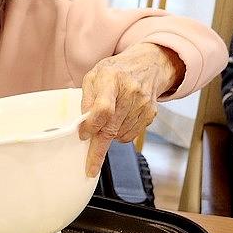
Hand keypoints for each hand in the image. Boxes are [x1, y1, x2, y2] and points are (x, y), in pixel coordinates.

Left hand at [79, 43, 184, 176]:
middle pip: (112, 127)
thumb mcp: (93, 77)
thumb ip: (86, 99)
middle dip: (98, 149)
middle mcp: (130, 92)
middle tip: (89, 166)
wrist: (147, 65)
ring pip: (120, 135)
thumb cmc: (116, 71)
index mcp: (112, 79)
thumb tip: (82, 124)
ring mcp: (143, 104)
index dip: (92, 126)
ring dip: (109, 136)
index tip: (83, 136)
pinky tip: (119, 121)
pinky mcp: (150, 114)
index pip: (103, 108)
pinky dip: (120, 134)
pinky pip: (131, 135)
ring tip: (106, 122)